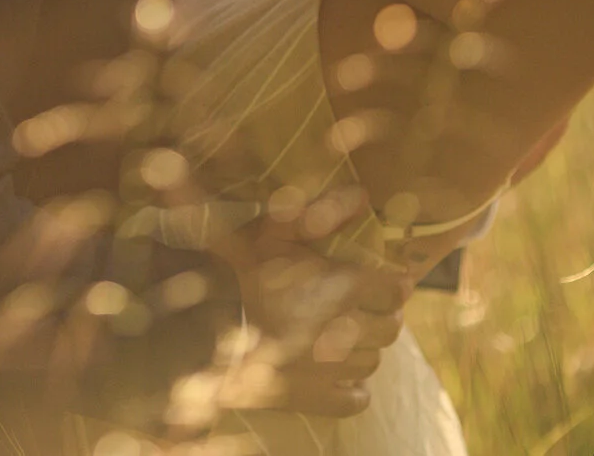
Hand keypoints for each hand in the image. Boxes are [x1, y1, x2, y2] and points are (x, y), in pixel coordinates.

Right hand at [243, 186, 410, 417]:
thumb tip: (361, 194)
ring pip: (372, 361)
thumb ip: (321, 211)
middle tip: (368, 307)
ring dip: (366, 347)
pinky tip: (340, 373)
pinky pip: (354, 398)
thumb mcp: (274, 228)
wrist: (200, 320)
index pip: (393, 291)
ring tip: (349, 336)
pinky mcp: (313, 396)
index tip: (387, 281)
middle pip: (389, 328)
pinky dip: (354, 387)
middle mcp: (346, 329)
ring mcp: (331, 368)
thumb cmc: (239, 268)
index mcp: (343, 286)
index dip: (392, 284)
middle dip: (383, 315)